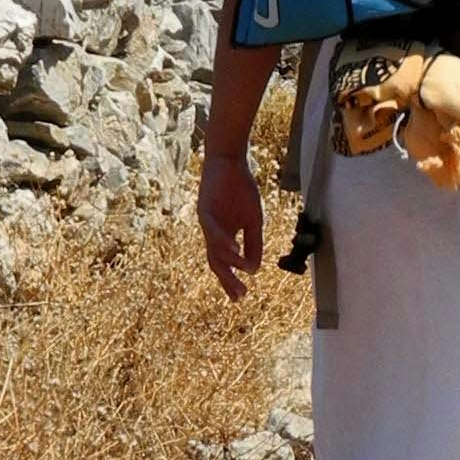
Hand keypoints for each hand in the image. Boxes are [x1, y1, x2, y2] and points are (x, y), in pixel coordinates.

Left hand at [198, 154, 263, 300]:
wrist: (231, 162)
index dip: (231, 280)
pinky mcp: (204, 210)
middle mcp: (213, 234)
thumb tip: (254, 270)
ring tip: (241, 273)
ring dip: (228, 262)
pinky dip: (223, 241)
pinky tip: (234, 249)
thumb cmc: (241, 190)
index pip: (224, 264)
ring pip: (214, 249)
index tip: (241, 297)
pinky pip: (212, 230)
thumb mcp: (254, 221)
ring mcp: (207, 223)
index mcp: (224, 237)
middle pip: (216, 262)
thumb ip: (254, 245)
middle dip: (227, 279)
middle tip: (239, 295)